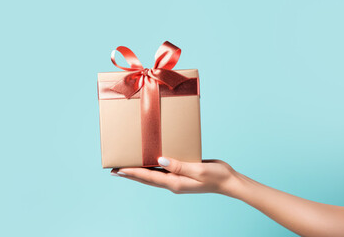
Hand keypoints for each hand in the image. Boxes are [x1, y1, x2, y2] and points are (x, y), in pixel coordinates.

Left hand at [111, 157, 237, 194]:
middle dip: (130, 174)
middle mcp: (173, 183)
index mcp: (175, 183)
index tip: (118, 170)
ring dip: (138, 172)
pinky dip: (151, 168)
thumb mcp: (198, 169)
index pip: (148, 177)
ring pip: (152, 176)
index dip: (132, 173)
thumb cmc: (216, 175)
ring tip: (125, 168)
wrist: (229, 181)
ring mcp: (176, 180)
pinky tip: (147, 163)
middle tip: (114, 170)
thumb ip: (179, 165)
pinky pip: (162, 172)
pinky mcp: (181, 174)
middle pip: (146, 179)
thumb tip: (159, 160)